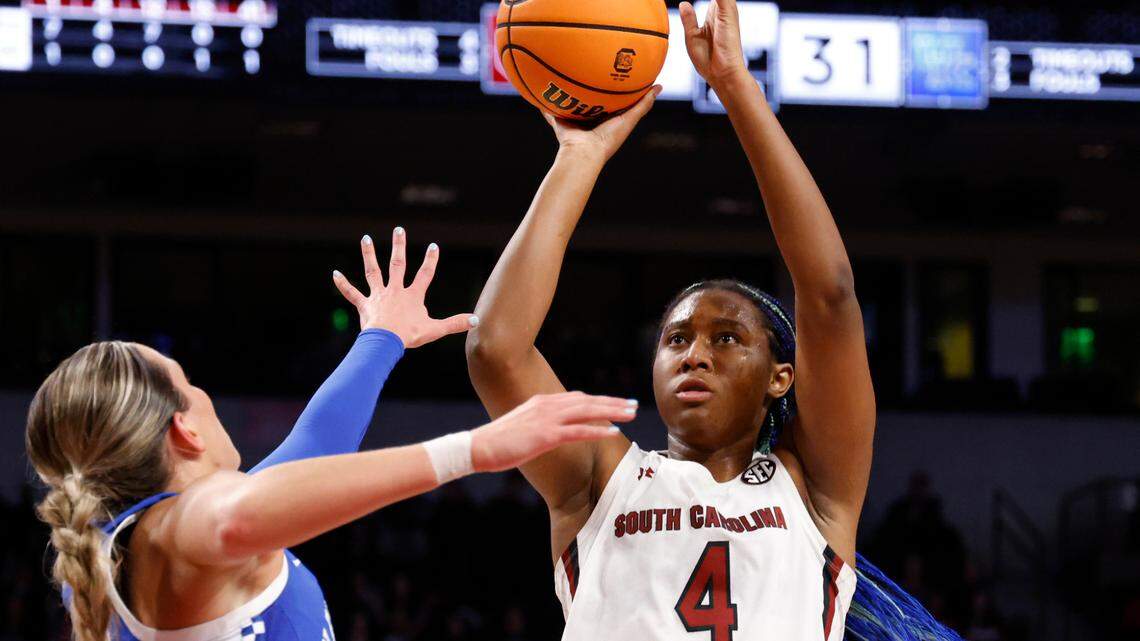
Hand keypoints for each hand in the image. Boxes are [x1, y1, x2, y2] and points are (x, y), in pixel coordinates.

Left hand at [332, 227, 475, 347]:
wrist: (386, 342)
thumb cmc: (409, 336)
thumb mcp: (435, 330)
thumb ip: (455, 323)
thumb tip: (476, 320)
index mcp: (412, 296)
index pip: (425, 274)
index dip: (430, 260)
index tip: (433, 246)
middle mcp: (395, 291)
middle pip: (398, 265)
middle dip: (399, 246)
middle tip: (399, 229)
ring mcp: (378, 296)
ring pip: (373, 272)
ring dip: (369, 255)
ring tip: (366, 238)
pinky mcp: (365, 305)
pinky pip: (352, 293)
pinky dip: (343, 284)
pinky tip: (334, 274)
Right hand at [469, 392, 636, 472]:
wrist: (479, 446)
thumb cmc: (498, 441)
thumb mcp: (523, 427)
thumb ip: (540, 425)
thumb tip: (553, 431)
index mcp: (542, 402)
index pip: (577, 398)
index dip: (598, 400)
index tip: (616, 403)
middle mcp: (547, 405)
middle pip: (587, 401)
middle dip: (612, 402)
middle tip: (634, 404)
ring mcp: (547, 419)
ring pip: (587, 412)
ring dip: (612, 412)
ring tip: (631, 414)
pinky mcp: (546, 435)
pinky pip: (578, 431)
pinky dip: (598, 430)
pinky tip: (614, 432)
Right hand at [544, 86, 661, 163]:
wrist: (584, 154)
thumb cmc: (608, 139)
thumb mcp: (629, 119)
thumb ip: (643, 104)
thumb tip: (658, 86)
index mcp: (606, 123)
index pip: (610, 104)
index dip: (612, 92)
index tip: (613, 75)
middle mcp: (590, 123)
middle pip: (589, 103)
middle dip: (588, 92)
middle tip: (587, 72)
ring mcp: (574, 124)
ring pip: (570, 106)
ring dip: (567, 95)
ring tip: (562, 78)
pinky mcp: (560, 124)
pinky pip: (550, 112)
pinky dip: (545, 105)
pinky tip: (539, 91)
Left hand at [679, 0, 748, 88]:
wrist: (721, 74)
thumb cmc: (708, 61)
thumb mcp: (692, 37)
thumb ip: (689, 19)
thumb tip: (684, 3)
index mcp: (715, 14)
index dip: (700, 0)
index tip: (688, 1)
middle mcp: (723, 9)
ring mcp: (726, 8)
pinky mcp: (727, 10)